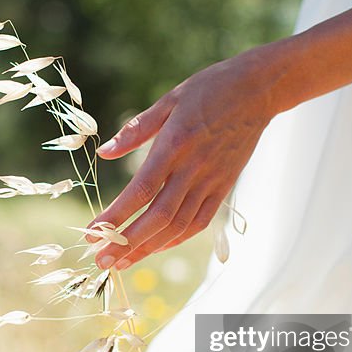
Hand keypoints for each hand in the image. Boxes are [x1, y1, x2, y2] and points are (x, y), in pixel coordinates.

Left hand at [88, 42, 292, 269]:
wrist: (259, 91)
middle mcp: (193, 168)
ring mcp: (211, 181)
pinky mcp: (224, 186)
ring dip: (148, 248)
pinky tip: (156, 247)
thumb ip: (136, 130)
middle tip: (100, 260)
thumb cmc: (209, 89)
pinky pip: (199, 221)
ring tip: (121, 262)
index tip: (92, 232)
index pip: (141, 190)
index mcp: (175, 145)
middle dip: (126, 242)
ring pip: (178, 225)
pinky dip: (177, 238)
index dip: (116, 216)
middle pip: (158, 217)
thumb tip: (103, 154)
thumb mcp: (169, 101)